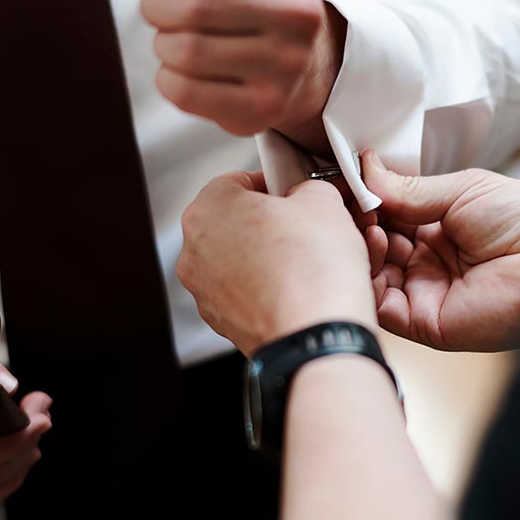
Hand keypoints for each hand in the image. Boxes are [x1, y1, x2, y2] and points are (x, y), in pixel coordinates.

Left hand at [134, 0, 344, 153]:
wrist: (300, 62)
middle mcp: (302, 13)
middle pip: (196, 3)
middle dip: (156, 3)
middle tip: (156, 7)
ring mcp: (288, 65)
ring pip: (187, 50)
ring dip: (162, 42)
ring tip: (173, 37)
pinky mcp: (267, 108)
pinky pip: (187, 92)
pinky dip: (167, 79)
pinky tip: (180, 69)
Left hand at [177, 172, 376, 354]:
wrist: (316, 338)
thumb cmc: (313, 271)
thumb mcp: (324, 201)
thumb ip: (310, 188)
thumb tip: (308, 196)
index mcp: (208, 209)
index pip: (237, 181)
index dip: (273, 184)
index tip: (295, 194)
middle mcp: (195, 251)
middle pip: (235, 223)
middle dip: (271, 224)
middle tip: (306, 228)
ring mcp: (206, 292)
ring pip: (241, 261)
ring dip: (270, 258)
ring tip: (308, 263)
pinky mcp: (224, 323)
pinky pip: (248, 295)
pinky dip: (270, 290)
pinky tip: (301, 291)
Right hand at [363, 152, 519, 351]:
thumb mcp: (462, 190)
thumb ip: (409, 189)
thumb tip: (365, 169)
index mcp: (438, 231)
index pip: (386, 218)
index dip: (365, 200)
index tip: (347, 180)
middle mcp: (427, 264)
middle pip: (373, 246)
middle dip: (357, 221)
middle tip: (347, 197)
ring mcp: (423, 293)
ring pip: (370, 275)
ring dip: (360, 245)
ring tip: (365, 217)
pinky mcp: (423, 321)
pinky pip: (381, 304)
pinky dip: (367, 275)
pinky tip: (373, 240)